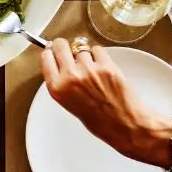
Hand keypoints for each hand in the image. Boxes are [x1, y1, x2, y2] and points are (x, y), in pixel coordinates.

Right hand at [40, 38, 171, 165]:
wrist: (125, 125)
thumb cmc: (100, 121)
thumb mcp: (70, 104)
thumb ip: (63, 84)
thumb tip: (62, 65)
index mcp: (58, 89)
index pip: (46, 58)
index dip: (51, 52)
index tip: (53, 50)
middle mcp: (71, 77)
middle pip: (60, 45)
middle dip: (64, 47)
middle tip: (70, 50)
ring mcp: (89, 69)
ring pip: (81, 48)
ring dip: (85, 55)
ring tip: (93, 69)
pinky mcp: (106, 65)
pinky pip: (98, 50)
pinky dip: (100, 56)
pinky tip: (103, 68)